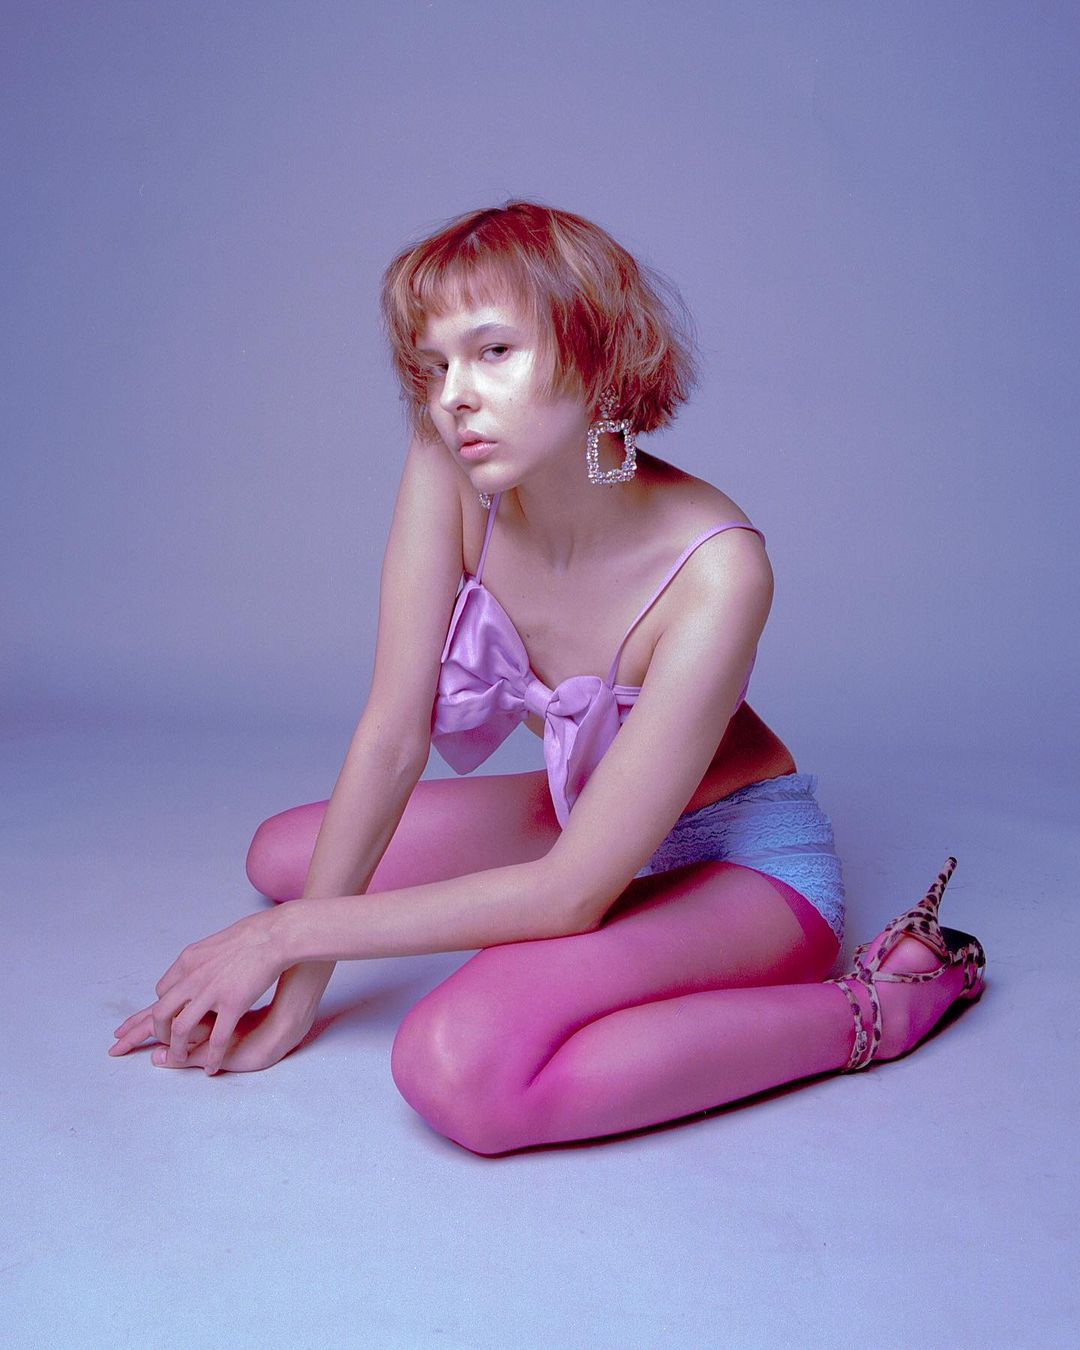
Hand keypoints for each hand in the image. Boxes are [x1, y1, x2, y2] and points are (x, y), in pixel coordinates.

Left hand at [109, 908, 287, 1074]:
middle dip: (160, 1033)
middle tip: (167, 1044)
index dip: (165, 1008)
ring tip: (182, 1060)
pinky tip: (212, 1067)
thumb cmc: (254, 934)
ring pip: (181, 1030)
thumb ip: (203, 960)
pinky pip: (217, 1038)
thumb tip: (201, 967)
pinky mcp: (233, 1003)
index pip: (163, 991)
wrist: (276, 934)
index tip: (172, 1018)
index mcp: (189, 961)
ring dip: (178, 1050)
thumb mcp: (216, 942)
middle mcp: (194, 977)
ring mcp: (212, 992)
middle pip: (161, 1013)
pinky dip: (211, 1056)